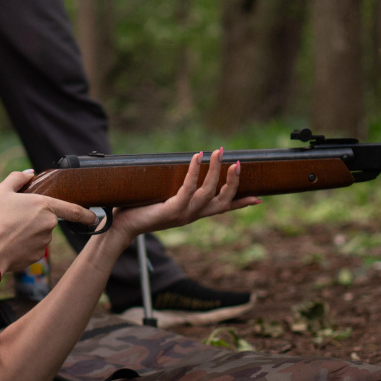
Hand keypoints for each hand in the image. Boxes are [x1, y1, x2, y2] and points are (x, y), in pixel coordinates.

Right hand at [0, 170, 96, 272]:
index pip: (75, 210)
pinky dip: (24, 246)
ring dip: (29, 233)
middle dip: (35, 221)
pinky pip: (33, 248)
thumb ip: (18, 178)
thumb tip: (30, 173)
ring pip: (40, 235)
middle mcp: (49, 225)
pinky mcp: (37, 257)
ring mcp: (44, 243)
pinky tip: (10, 243)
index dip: (87, 214)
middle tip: (14, 220)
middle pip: (48, 221)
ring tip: (8, 231)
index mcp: (45, 205)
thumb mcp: (1, 191)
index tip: (94, 218)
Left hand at [110, 148, 258, 239]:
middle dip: (233, 181)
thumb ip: (175, 189)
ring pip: (208, 192)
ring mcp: (183, 214)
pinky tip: (197, 157)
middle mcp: (192, 216)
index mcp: (193, 214)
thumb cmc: (139, 210)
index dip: (240, 203)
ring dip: (215, 171)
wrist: (122, 227)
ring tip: (219, 152)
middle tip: (239, 162)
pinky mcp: (171, 210)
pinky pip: (188, 189)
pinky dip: (194, 172)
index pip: (222, 209)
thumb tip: (179, 168)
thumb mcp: (163, 199)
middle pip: (222, 200)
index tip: (259, 198)